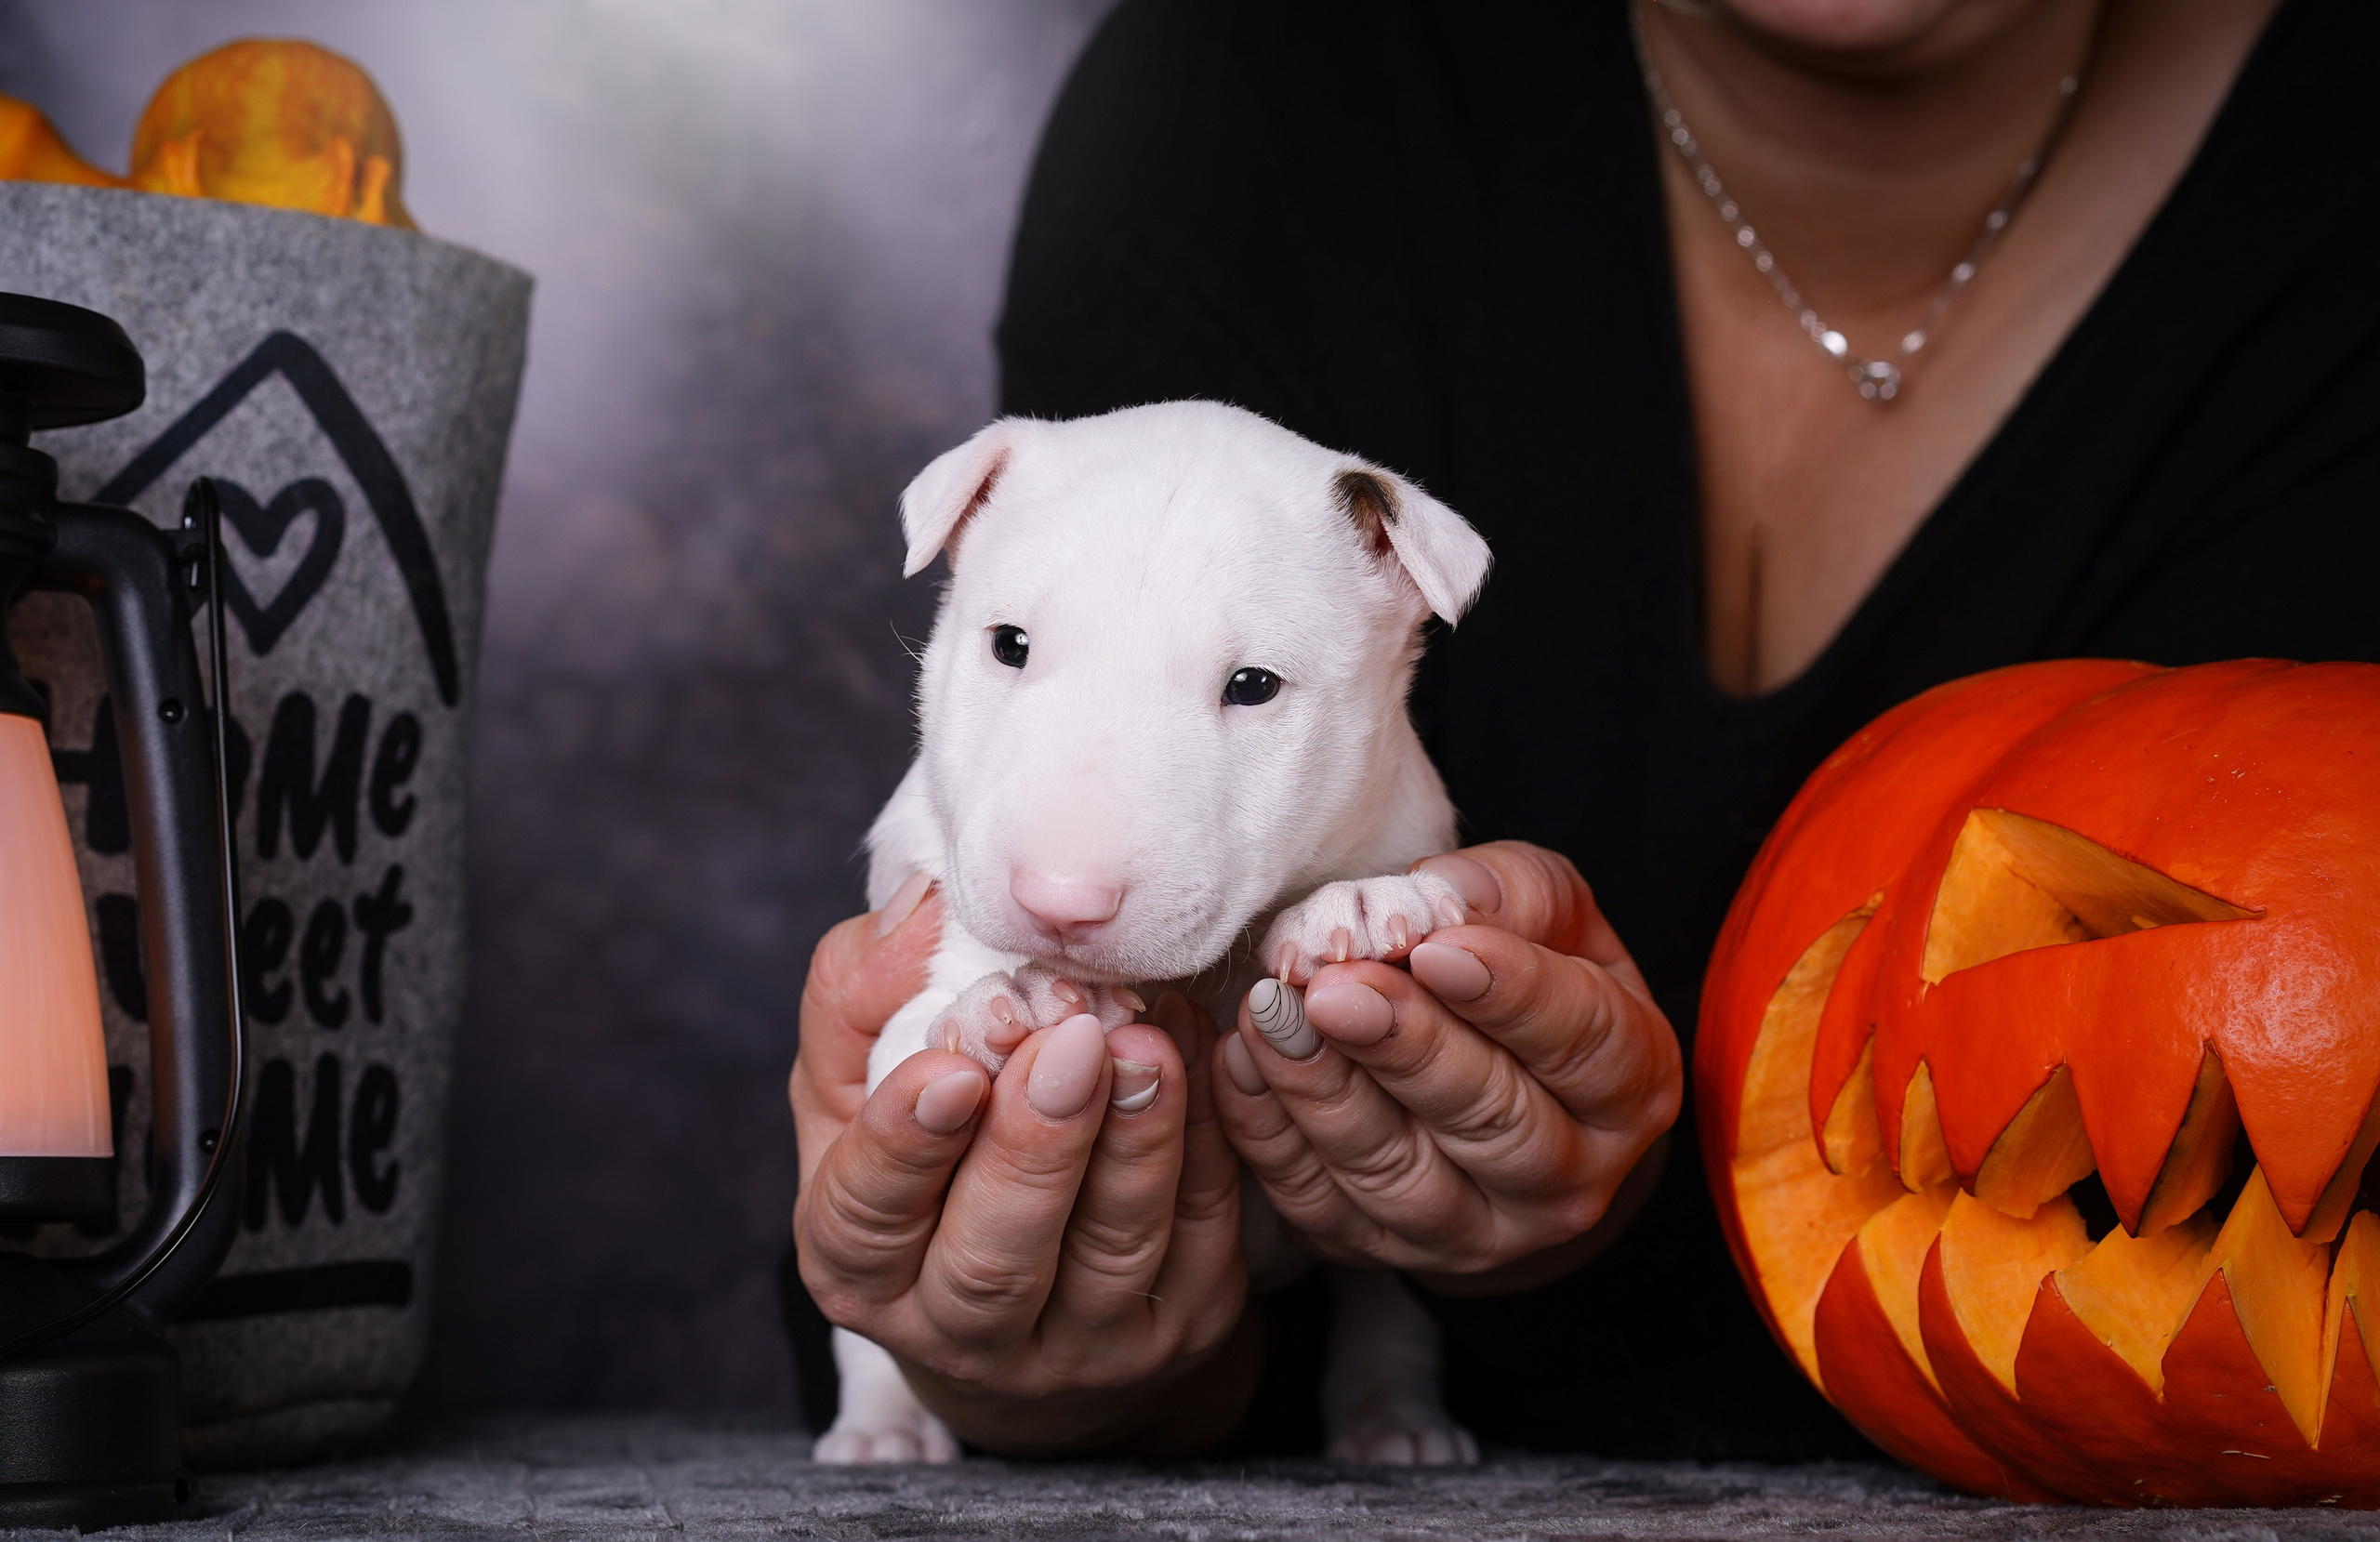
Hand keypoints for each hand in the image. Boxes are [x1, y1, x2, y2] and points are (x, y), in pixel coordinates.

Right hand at [789, 881, 1255, 1455]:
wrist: (1037, 1283)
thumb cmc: (931, 1150)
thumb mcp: (860, 1074)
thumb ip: (864, 991)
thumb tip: (925, 907)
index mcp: (860, 1267)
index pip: (868, 1216)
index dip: (906, 1145)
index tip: (952, 1068)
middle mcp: (962, 1331)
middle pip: (995, 1258)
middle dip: (1037, 1145)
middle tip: (1071, 1042)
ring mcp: (1080, 1344)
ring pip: (1111, 1251)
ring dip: (1136, 1144)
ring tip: (1144, 1047)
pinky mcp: (1182, 1326)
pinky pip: (1203, 1235)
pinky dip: (1206, 1141)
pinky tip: (1195, 1055)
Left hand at [1214, 841, 1680, 1288]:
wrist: (1500, 1089)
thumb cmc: (1529, 981)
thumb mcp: (1552, 921)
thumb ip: (1511, 895)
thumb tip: (1443, 896)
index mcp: (1630, 1086)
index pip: (1585, 1044)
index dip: (1513, 996)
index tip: (1438, 947)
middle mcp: (1567, 1180)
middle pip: (1492, 1121)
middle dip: (1406, 1049)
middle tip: (1338, 988)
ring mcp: (1472, 1229)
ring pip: (1399, 1175)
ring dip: (1326, 1092)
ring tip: (1275, 1013)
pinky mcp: (1380, 1249)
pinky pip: (1318, 1203)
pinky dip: (1271, 1134)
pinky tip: (1242, 1060)